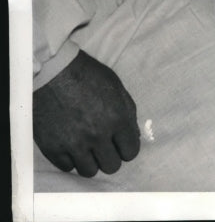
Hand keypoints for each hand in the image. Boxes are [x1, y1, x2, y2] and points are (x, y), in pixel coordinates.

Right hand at [33, 50, 139, 176]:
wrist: (52, 72)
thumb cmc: (86, 74)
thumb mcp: (115, 86)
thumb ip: (127, 112)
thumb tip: (133, 135)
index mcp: (116, 118)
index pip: (130, 151)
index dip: (127, 148)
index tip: (121, 144)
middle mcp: (97, 135)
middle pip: (111, 166)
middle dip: (111, 156)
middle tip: (104, 145)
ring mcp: (74, 144)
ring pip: (89, 171)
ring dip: (91, 161)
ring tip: (87, 147)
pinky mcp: (53, 148)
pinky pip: (67, 167)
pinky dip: (71, 159)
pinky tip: (71, 145)